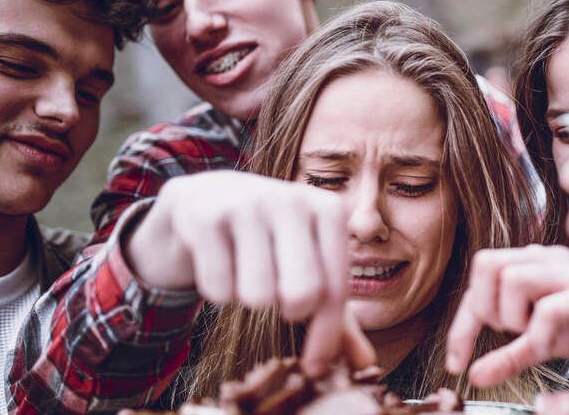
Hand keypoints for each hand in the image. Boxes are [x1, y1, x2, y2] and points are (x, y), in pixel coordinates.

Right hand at [123, 170, 356, 375]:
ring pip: (258, 294)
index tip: (313, 367)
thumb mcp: (304, 264)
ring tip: (246, 271)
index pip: (335, 288)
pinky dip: (217, 289)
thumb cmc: (266, 240)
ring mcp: (248, 203)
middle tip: (277, 297)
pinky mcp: (206, 216)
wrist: (201, 200)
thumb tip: (367, 362)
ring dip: (249, 297)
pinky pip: (218, 287)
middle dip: (289, 311)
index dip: (325, 336)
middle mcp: (292, 200)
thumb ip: (334, 313)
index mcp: (328, 209)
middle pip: (303, 293)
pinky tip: (218, 262)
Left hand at [446, 244, 568, 385]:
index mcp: (533, 260)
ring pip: (513, 279)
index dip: (461, 323)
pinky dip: (539, 334)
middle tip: (509, 332)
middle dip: (487, 308)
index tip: (457, 361)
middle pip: (487, 263)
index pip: (479, 273)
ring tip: (534, 333)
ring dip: (513, 317)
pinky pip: (549, 309)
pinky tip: (549, 344)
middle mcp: (548, 257)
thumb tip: (474, 375)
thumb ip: (509, 355)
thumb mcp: (543, 342)